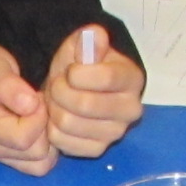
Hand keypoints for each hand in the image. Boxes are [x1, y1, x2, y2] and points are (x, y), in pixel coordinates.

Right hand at [0, 43, 53, 174]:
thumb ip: (9, 86)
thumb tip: (31, 105)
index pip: (24, 138)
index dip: (39, 117)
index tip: (37, 96)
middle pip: (36, 154)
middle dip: (45, 128)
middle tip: (40, 105)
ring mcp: (2, 156)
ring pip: (41, 164)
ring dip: (49, 141)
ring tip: (41, 117)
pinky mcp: (13, 159)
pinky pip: (40, 165)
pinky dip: (47, 149)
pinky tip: (41, 127)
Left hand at [44, 25, 143, 157]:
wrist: (75, 90)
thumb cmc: (80, 67)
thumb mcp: (82, 47)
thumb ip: (89, 40)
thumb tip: (96, 35)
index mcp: (132, 79)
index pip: (107, 78)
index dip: (78, 73)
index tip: (70, 70)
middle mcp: (131, 110)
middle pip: (85, 104)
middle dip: (60, 91)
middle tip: (56, 85)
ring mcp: (115, 133)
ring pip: (68, 123)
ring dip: (53, 109)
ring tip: (55, 100)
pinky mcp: (97, 149)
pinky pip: (63, 141)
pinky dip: (52, 128)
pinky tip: (58, 117)